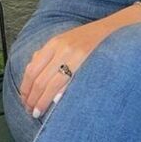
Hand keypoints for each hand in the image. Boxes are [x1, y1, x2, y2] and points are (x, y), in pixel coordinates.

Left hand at [20, 4, 140, 117]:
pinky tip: (55, 106)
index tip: (24, 99)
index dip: (25, 88)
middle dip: (32, 98)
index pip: (32, 69)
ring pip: (51, 85)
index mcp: (54, 43)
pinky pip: (68, 85)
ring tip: (37, 112)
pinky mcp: (88, 65)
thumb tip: (31, 73)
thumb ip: (49, 55)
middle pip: (39, 79)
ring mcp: (76, 57)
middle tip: (29, 110)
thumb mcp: (66, 41)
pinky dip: (58, 97)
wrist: (116, 30)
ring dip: (41, 101)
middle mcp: (62, 48)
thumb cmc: (90, 39)